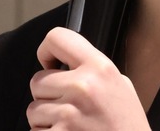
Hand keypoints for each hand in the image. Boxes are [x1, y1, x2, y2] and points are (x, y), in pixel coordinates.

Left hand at [27, 27, 150, 129]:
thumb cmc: (127, 125)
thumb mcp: (121, 85)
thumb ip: (93, 69)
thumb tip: (65, 61)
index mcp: (99, 68)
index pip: (57, 38)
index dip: (46, 51)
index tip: (49, 63)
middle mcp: (82, 87)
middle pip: (37, 81)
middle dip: (47, 95)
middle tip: (68, 106)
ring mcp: (69, 115)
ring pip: (33, 110)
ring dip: (46, 120)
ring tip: (70, 125)